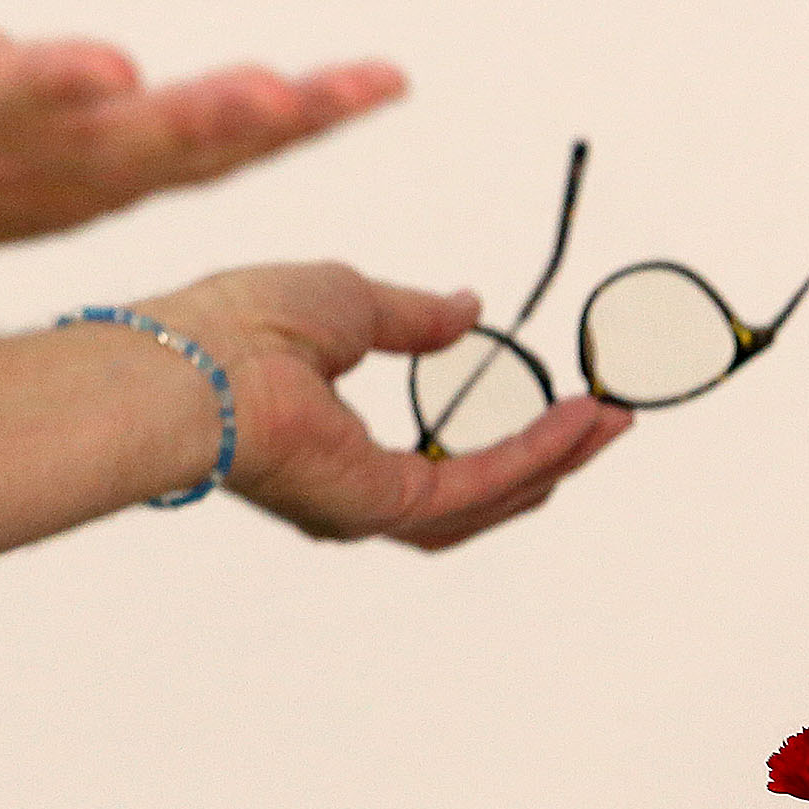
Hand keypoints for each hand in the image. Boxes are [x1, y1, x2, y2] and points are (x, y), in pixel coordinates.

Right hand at [0, 0, 405, 294]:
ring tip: (351, 90)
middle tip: (273, 96)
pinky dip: (279, 134)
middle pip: (108, 145)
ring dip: (263, 129)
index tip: (106, 70)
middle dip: (192, 124)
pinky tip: (354, 95)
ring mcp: (59, 178)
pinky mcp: (100, 184)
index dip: (43, 84)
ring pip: (173, 163)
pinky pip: (201, 165)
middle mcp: (1, 147)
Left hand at [142, 263, 631, 548]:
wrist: (199, 360)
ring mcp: (368, 508)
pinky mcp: (386, 508)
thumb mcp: (346, 300)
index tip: (552, 396)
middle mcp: (350, 491)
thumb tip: (468, 309)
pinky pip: (478, 483)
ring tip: (610, 422)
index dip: (494, 430)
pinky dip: (534, 451)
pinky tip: (579, 418)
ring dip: (553, 459)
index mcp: (329, 444)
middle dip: (544, 457)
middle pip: (473, 492)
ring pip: (485, 497)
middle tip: (605, 421)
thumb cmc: (241, 321)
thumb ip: (411, 315)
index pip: (428, 455)